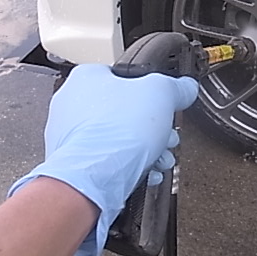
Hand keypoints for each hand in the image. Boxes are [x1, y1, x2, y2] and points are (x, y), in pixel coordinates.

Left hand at [8, 64, 197, 255]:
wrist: (95, 179)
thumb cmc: (114, 133)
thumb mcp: (161, 93)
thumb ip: (177, 87)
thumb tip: (186, 88)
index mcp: (87, 78)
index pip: (124, 76)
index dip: (150, 91)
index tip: (164, 102)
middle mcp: (72, 105)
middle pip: (125, 111)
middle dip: (153, 126)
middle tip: (165, 134)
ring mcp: (70, 138)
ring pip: (118, 139)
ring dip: (146, 149)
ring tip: (160, 157)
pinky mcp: (75, 166)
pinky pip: (109, 162)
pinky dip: (130, 167)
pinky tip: (147, 171)